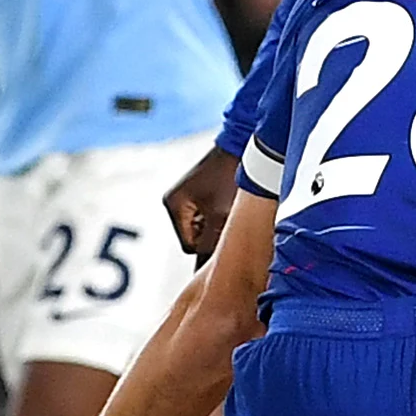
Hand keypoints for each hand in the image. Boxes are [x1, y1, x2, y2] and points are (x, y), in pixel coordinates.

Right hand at [165, 145, 240, 259]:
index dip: (209, 246)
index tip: (229, 237)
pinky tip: (230, 207)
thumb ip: (213, 242)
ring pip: (202, 230)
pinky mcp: (197, 195)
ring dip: (217, 227)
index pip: (189, 246)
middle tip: (232, 223)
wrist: (240, 145)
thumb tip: (210, 269)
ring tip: (232, 211)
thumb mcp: (222, 214)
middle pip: (194, 239)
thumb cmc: (230, 177)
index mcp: (174, 206)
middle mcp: (175, 203)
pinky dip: (218, 217)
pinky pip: (206, 218)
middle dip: (212, 235)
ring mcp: (184, 199)